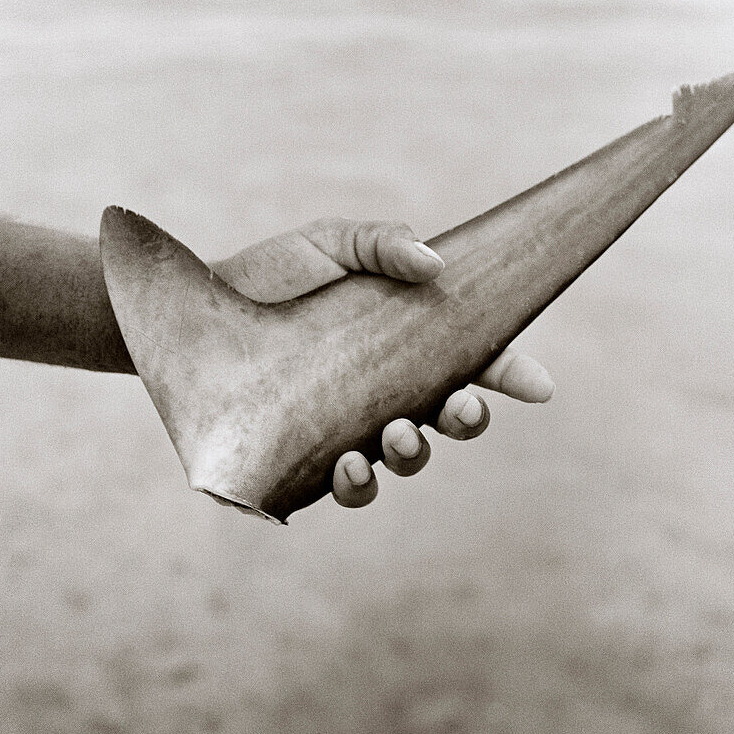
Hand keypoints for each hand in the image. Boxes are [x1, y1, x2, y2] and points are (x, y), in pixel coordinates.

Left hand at [212, 219, 553, 509]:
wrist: (195, 309)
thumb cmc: (273, 275)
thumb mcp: (333, 244)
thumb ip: (384, 244)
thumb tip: (435, 266)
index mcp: (403, 341)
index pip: (472, 361)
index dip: (509, 374)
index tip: (539, 385)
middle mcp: (384, 390)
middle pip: (447, 418)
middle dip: (466, 421)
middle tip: (461, 409)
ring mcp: (347, 427)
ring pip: (403, 459)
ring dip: (413, 455)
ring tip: (396, 437)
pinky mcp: (303, 460)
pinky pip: (342, 489)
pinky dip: (357, 485)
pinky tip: (348, 466)